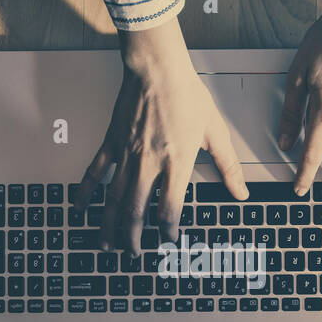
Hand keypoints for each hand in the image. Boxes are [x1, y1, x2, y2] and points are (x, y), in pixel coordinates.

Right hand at [75, 20, 247, 251]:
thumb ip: (228, 167)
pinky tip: (80, 208)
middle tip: (133, 253)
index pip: (169, 208)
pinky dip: (86, 192)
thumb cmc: (187, 95)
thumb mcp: (215, 132)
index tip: (168, 240)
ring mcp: (126, 154)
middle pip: (137, 211)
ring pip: (114, 199)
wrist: (157, 68)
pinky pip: (95, 173)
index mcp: (177, 163)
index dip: (167, 230)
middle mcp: (149, 163)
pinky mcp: (112, 143)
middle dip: (133, 237)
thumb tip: (241, 192)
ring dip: (109, 224)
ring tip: (106, 244)